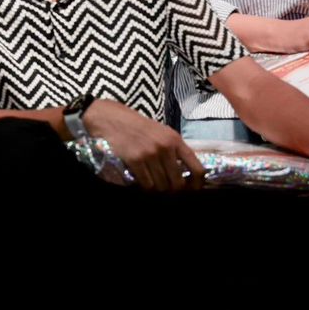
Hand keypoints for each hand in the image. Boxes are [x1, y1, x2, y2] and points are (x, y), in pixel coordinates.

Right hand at [81, 98, 204, 191]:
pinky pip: (147, 184)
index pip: (197, 168)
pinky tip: (141, 180)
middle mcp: (165, 147)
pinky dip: (145, 186)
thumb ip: (174, 149)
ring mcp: (150, 154)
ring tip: (152, 183)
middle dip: (173, 190)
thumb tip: (186, 173)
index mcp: (175, 140)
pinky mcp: (135, 160)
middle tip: (167, 190)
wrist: (111, 119)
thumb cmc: (137, 126)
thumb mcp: (161, 132)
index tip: (192, 190)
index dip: (197, 185)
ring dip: (158, 189)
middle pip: (178, 182)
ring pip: (162, 186)